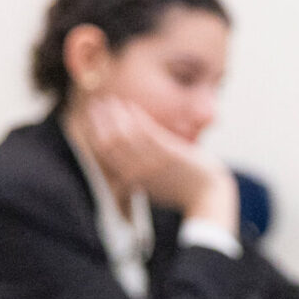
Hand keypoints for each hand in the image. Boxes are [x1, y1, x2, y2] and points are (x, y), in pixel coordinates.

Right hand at [73, 94, 232, 225]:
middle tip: (97, 103)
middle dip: (100, 119)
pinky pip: (146, 131)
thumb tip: (118, 160)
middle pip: (109, 141)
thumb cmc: (178, 190)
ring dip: (115, 114)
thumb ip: (131, 173)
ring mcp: (152, 163)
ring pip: (124, 134)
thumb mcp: (148, 184)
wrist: (206, 196)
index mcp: (129, 180)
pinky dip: (135, 117)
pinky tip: (130, 105)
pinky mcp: (169, 154)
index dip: (93, 132)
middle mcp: (137, 172)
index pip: (102, 152)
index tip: (91, 117)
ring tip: (112, 101)